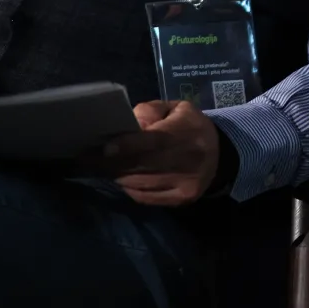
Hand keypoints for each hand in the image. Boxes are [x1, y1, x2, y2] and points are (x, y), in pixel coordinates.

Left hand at [89, 100, 222, 205]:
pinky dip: (130, 188)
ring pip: (137, 183)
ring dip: (118, 175)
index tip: (104, 148)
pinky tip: (127, 178)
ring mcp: (184, 183)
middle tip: (87, 158)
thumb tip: (128, 124)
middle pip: (139, 165)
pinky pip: (143, 197)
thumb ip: (150, 111)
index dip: (126, 146)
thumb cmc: (191, 127)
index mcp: (185, 133)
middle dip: (110, 162)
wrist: (221, 155)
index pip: (152, 142)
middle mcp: (186, 160)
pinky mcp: (182, 198)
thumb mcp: (177, 109)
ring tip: (105, 167)